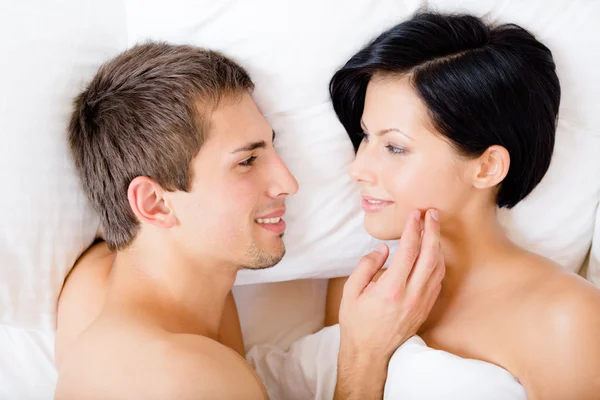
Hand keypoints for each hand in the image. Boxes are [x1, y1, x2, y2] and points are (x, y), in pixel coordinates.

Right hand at [339, 209, 444, 362]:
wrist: (370, 353)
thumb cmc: (357, 322)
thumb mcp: (351, 292)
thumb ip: (366, 266)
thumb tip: (384, 249)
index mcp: (391, 290)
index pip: (408, 251)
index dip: (413, 229)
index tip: (414, 213)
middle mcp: (411, 295)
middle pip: (430, 256)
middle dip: (432, 230)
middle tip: (432, 212)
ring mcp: (422, 303)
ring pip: (438, 268)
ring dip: (438, 244)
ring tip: (434, 227)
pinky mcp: (426, 308)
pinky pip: (438, 280)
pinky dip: (438, 261)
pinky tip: (433, 251)